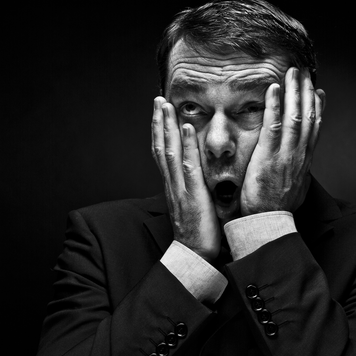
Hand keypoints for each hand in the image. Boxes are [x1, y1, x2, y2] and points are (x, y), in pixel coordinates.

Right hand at [152, 97, 220, 261]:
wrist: (194, 257)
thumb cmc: (197, 234)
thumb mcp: (192, 206)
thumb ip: (192, 188)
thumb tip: (196, 176)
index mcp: (173, 185)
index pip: (162, 153)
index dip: (160, 132)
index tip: (160, 112)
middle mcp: (172, 183)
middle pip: (161, 147)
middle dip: (159, 122)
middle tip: (157, 99)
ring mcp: (180, 188)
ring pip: (169, 151)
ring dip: (167, 127)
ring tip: (166, 105)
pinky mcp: (192, 195)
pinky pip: (188, 166)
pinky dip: (185, 145)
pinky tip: (186, 128)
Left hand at [239, 67, 324, 215]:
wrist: (268, 223)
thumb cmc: (276, 209)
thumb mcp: (295, 189)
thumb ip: (298, 174)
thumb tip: (301, 170)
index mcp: (304, 161)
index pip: (315, 128)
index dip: (317, 107)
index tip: (318, 91)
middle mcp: (299, 154)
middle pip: (308, 116)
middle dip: (306, 92)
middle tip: (304, 73)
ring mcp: (286, 154)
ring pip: (294, 116)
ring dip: (293, 92)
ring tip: (291, 73)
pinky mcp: (269, 156)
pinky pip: (273, 126)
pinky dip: (274, 105)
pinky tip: (273, 88)